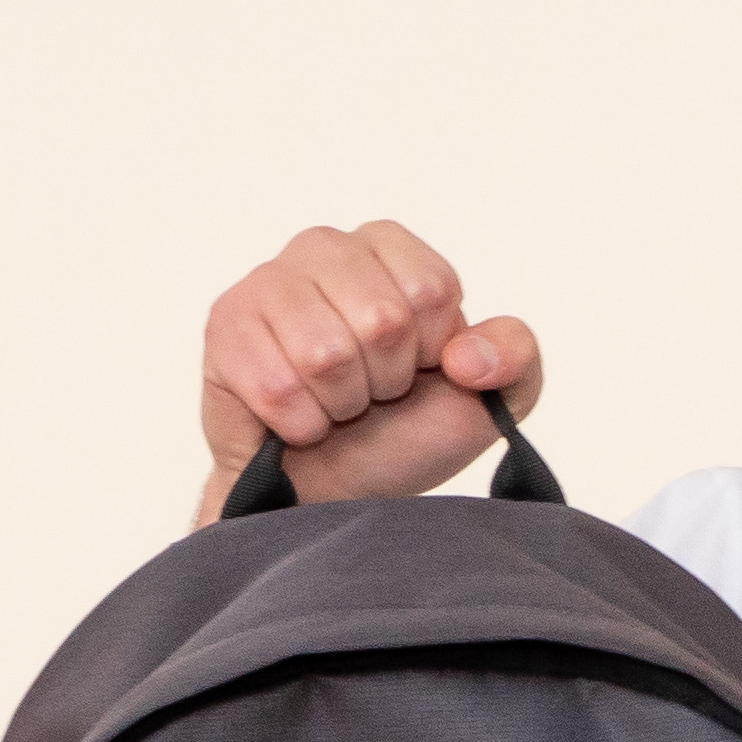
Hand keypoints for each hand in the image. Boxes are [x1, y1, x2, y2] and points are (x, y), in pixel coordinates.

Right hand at [197, 220, 542, 523]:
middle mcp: (324, 247)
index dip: (431, 349)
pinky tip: (297, 420)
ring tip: (334, 405)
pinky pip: (277, 384)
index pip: (431, 288)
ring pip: (326, 352)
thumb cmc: (403, 436)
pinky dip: (300, 423)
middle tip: (371, 395)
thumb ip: (516, 358)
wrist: (335, 494)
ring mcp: (267, 281)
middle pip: (381, 319)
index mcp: (389, 248)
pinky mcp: (224, 325)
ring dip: (340, 404)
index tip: (417, 371)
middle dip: (386, 381)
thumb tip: (468, 356)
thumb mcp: (486, 402)